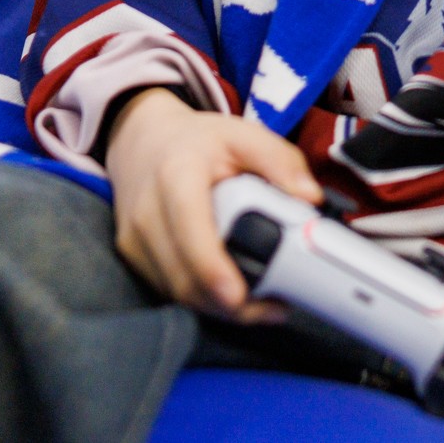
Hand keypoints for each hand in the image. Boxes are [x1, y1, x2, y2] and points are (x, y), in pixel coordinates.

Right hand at [104, 88, 322, 318]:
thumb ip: (281, 161)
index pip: (190, 228)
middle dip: (230, 304)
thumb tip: (309, 197)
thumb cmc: (196, 142)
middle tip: (274, 308)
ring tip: (264, 305)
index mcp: (176, 176)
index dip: (211, 268)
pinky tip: (235, 293)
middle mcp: (148, 212)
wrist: (143, 141)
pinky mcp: (134, 257)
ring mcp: (135, 239)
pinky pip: (171, 290)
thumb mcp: (243, 134)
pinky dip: (204, 299)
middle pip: (184, 276)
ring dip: (220, 308)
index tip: (238, 296)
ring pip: (178, 292)